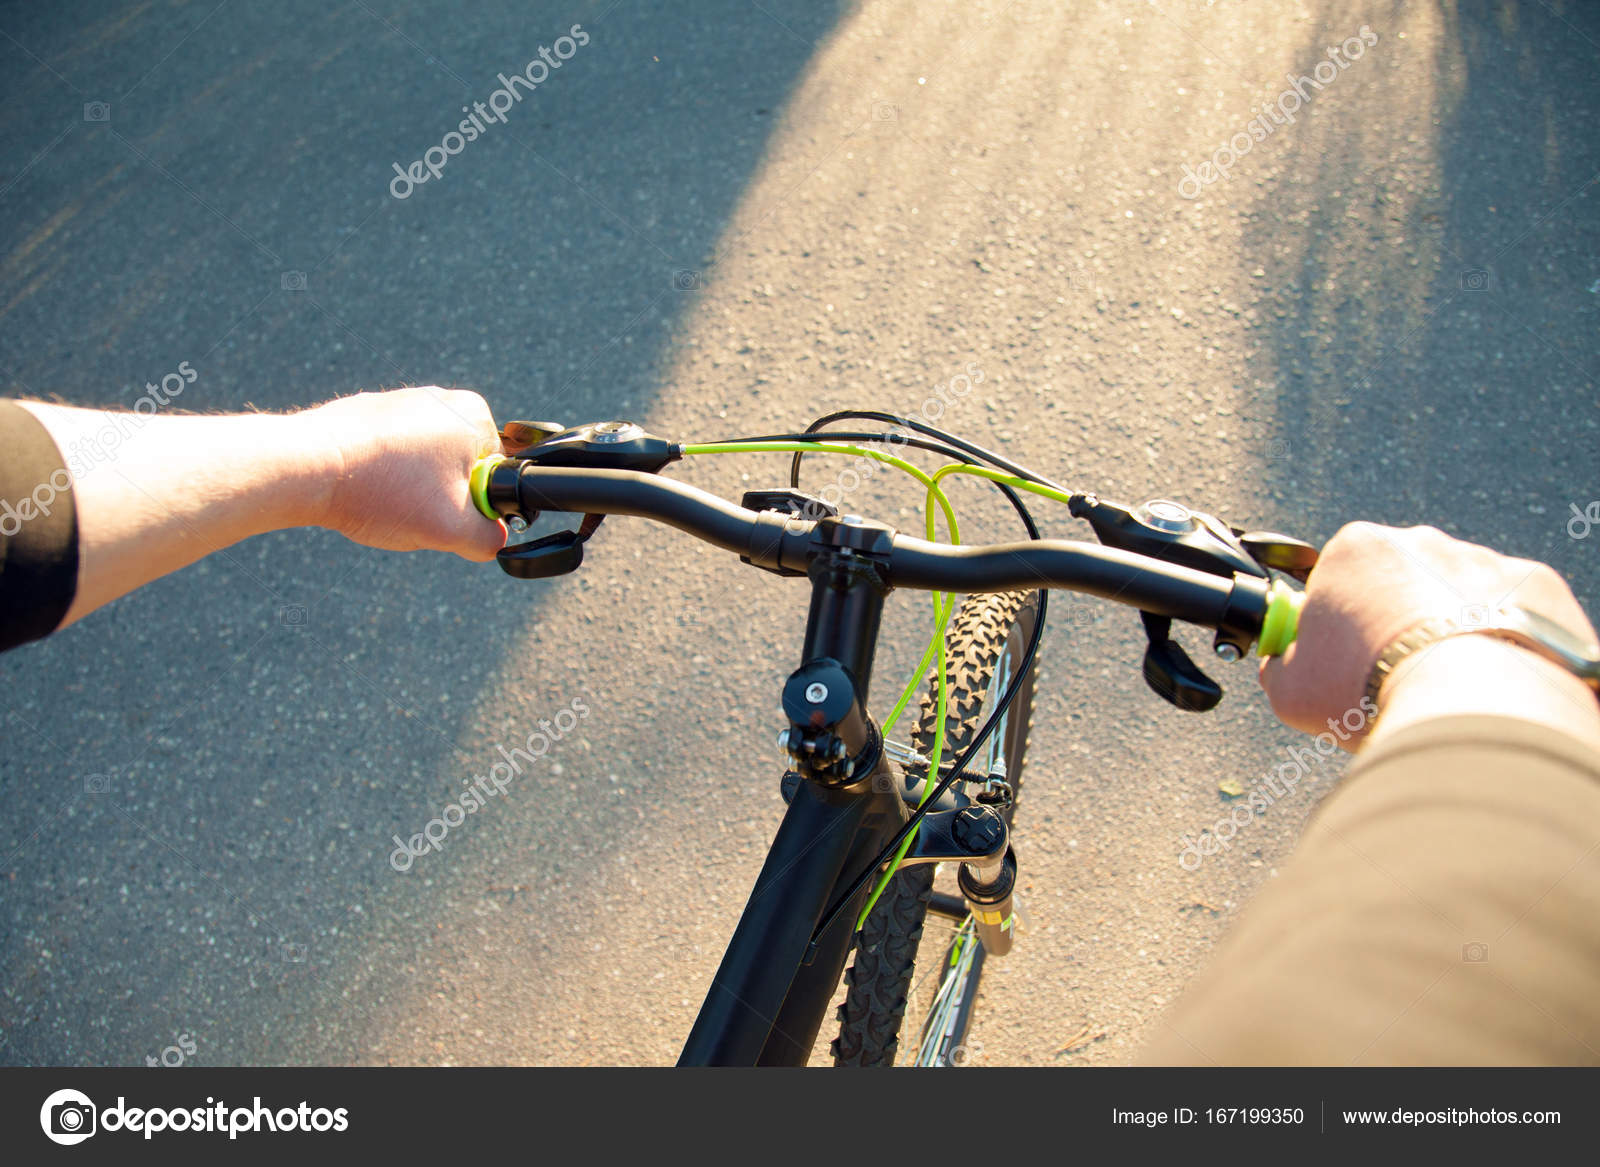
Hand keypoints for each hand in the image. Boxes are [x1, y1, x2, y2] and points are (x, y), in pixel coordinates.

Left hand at [309, 387, 505, 561]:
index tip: (447, 515)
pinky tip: (362, 490)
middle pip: (459, 468)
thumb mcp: (454, 530)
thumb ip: (490, 538)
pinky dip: (379, 477)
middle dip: (442, 496)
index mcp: (473, 414)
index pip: (497, 473)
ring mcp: (398, 401)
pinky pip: (387, 456)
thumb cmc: (382, 490)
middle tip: (415, 512)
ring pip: (422, 464)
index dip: (476, 505)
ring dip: (409, 489)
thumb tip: (492, 539)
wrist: (305, 467)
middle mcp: (439, 398)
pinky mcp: (364, 413)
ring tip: (384, 502)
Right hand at [1258, 522, 1596, 745]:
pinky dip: (1502, 642)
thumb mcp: (1290, 690)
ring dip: (1450, 630)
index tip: (1338, 660)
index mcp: (1355, 549)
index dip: (1334, 625)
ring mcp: (1483, 561)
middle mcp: (1421, 541)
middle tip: (1390, 676)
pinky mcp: (1536, 588)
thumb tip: (1281, 666)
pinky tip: (1489, 679)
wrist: (1470, 705)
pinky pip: (1513, 613)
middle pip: (1398, 583)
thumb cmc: (1373, 688)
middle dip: (1393, 622)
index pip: (1335, 580)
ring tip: (1445, 686)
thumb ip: (1279, 666)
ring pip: (1457, 597)